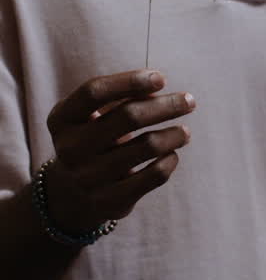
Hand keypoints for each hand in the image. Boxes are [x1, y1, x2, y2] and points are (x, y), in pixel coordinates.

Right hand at [44, 70, 194, 230]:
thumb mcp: (93, 117)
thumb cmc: (93, 140)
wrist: (72, 194)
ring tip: (184, 132)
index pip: (94, 92)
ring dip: (174, 134)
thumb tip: (157, 90)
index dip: (129, 81)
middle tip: (189, 101)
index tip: (161, 78)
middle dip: (166, 105)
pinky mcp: (109, 201)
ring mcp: (88, 178)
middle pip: (128, 116)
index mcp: (61, 119)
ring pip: (147, 146)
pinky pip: (154, 175)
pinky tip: (172, 154)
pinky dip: (170, 161)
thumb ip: (120, 99)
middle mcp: (70, 149)